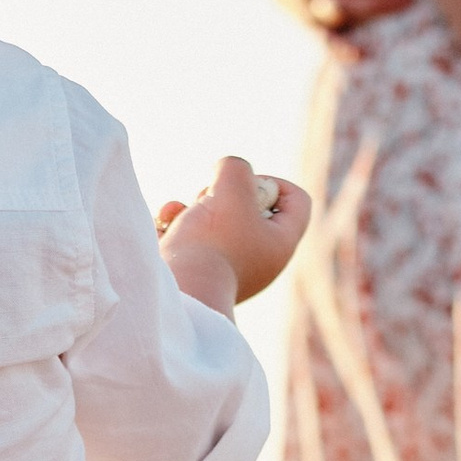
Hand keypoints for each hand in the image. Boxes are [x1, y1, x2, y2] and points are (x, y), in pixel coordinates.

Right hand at [156, 155, 310, 310]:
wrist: (180, 293)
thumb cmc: (212, 241)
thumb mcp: (231, 186)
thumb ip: (235, 167)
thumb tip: (225, 172)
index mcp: (281, 244)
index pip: (297, 201)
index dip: (274, 181)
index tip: (246, 182)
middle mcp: (260, 261)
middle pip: (251, 209)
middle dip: (224, 193)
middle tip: (210, 198)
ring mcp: (230, 270)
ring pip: (216, 221)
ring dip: (194, 206)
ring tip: (180, 211)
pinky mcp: (200, 275)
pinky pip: (192, 239)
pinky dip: (177, 226)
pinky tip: (164, 223)